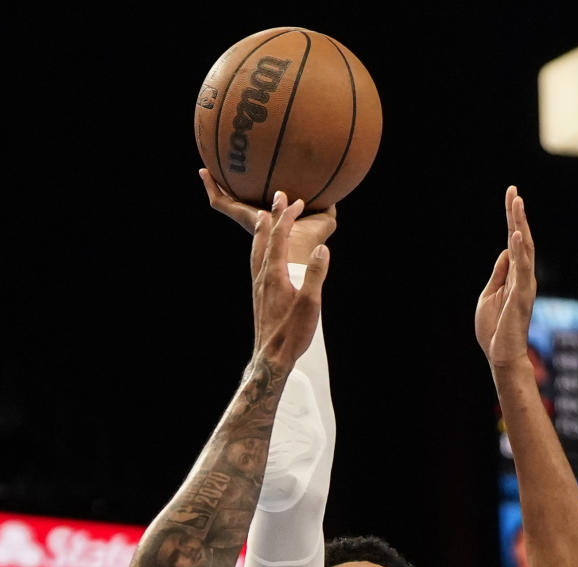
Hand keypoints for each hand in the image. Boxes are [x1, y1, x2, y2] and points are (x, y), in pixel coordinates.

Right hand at [199, 168, 336, 265]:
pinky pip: (222, 203)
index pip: (262, 211)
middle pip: (240, 206)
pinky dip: (212, 187)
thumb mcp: (325, 219)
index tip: (251, 186)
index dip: (257, 200)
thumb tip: (334, 194)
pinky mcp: (241, 219)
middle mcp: (256, 224)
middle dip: (231, 193)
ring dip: (215, 187)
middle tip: (221, 177)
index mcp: (272, 225)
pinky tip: (204, 172)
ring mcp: (247, 222)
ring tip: (206, 171)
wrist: (298, 252)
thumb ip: (328, 207)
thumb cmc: (312, 243)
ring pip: (226, 204)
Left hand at [247, 190, 331, 372]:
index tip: (297, 201)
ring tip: (263, 219)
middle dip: (272, 216)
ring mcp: (258, 287)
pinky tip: (263, 256)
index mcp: (274, 275)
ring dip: (262, 232)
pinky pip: (256, 264)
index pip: (280, 238)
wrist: (271, 358)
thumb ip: (315, 274)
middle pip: (265, 239)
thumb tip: (320, 248)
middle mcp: (262, 277)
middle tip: (276, 197)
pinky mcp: (258, 297)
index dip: (288, 217)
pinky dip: (260, 250)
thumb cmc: (291, 333)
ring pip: (256, 251)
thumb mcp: (310, 303)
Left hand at [475, 186, 536, 369]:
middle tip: (513, 191)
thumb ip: (499, 273)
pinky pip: (523, 269)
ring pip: (525, 249)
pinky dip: (519, 251)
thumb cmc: (494, 328)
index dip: (512, 218)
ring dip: (520, 225)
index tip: (511, 195)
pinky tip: (515, 235)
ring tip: (517, 203)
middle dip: (517, 215)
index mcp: (513, 274)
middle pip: (521, 239)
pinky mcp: (522, 296)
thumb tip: (505, 250)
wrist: (499, 354)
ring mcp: (524, 285)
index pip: (513, 241)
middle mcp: (522, 276)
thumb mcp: (489, 294)